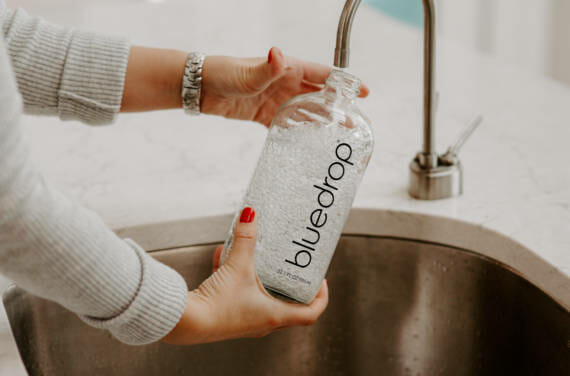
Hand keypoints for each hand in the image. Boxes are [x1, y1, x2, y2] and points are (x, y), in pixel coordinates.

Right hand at [162, 207, 328, 344]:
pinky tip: (225, 255)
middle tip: (295, 269)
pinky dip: (237, 277)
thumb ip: (245, 239)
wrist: (187, 322)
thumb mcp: (238, 266)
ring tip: (262, 259)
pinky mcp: (229, 315)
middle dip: (293, 287)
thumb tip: (250, 214)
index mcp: (275, 315)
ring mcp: (246, 320)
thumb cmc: (217, 306)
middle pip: (290, 307)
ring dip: (264, 280)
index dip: (321, 297)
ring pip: (263, 299)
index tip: (320, 280)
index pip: (311, 313)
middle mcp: (263, 321)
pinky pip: (239, 294)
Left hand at [201, 47, 369, 125]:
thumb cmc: (224, 73)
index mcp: (288, 69)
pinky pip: (287, 125)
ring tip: (339, 135)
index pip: (323, 75)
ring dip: (321, 122)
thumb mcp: (247, 72)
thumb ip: (266, 68)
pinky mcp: (265, 115)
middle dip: (338, 107)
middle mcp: (286, 83)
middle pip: (319, 96)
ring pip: (306, 112)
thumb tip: (278, 54)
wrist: (201, 88)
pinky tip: (309, 143)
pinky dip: (299, 133)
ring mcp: (277, 100)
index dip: (345, 83)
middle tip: (356, 122)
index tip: (363, 93)